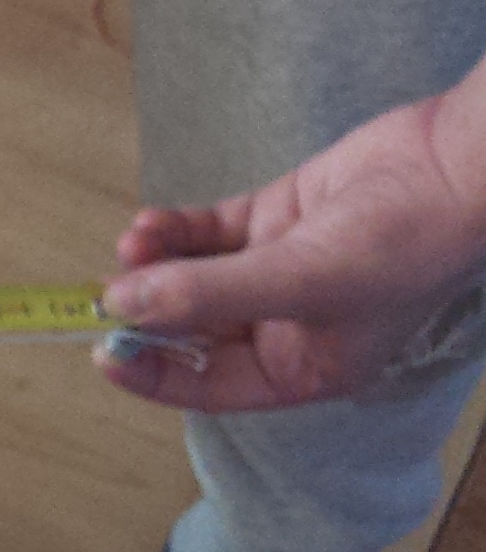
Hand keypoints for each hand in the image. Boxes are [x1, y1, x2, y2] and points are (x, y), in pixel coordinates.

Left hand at [100, 85, 485, 414]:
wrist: (457, 166)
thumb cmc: (402, 243)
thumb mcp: (302, 281)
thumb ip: (208, 295)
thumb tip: (124, 306)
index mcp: (304, 367)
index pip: (210, 385)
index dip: (153, 372)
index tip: (102, 350)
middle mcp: (286, 326)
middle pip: (193, 331)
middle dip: (146, 312)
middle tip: (104, 290)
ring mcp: (277, 270)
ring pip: (193, 279)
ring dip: (155, 265)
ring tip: (134, 243)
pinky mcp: (275, 220)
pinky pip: (208, 235)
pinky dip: (175, 231)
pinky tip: (149, 224)